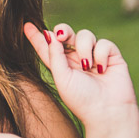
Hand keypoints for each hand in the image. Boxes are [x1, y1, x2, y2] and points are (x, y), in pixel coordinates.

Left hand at [24, 22, 138, 133]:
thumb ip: (54, 56)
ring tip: (87, 66)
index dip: (37, 36)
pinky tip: (101, 69)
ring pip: (86, 35)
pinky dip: (101, 54)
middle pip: (66, 34)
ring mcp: (94, 56)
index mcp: (62, 66)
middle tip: (61, 35)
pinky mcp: (112, 56)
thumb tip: (50, 35)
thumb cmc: (82, 100)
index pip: (48, 47)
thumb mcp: (62, 79)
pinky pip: (104, 43)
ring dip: (84, 49)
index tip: (26, 25)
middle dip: (63, 30)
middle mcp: (77, 59)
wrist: (108, 112)